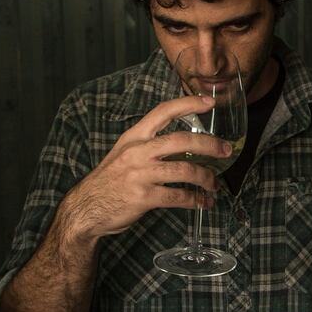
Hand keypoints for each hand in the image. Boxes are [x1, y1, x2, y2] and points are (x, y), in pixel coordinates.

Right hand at [58, 95, 232, 242]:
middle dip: (209, 144)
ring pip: (184, 170)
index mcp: (134, 138)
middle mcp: (137, 152)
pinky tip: (203, 202)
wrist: (85, 209)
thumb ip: (150, 146)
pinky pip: (177, 196)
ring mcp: (139, 175)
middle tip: (226, 150)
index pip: (163, 112)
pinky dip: (195, 200)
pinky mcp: (142, 197)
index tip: (210, 102)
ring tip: (215, 184)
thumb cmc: (110, 181)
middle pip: (181, 141)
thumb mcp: (125, 154)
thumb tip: (187, 145)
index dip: (188, 104)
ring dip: (206, 178)